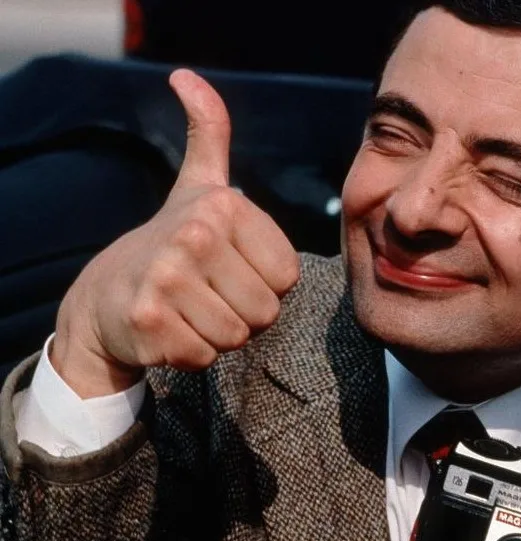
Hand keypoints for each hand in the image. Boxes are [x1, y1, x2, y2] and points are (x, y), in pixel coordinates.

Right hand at [51, 69, 299, 397]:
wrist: (105, 295)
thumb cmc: (170, 242)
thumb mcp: (197, 185)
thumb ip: (209, 134)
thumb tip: (185, 76)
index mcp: (223, 206)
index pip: (288, 278)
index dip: (263, 284)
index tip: (229, 268)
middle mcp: (195, 235)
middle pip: (266, 311)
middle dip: (243, 313)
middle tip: (207, 294)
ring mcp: (168, 278)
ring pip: (238, 337)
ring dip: (218, 334)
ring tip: (188, 309)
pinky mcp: (150, 322)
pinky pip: (206, 358)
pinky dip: (192, 354)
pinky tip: (169, 329)